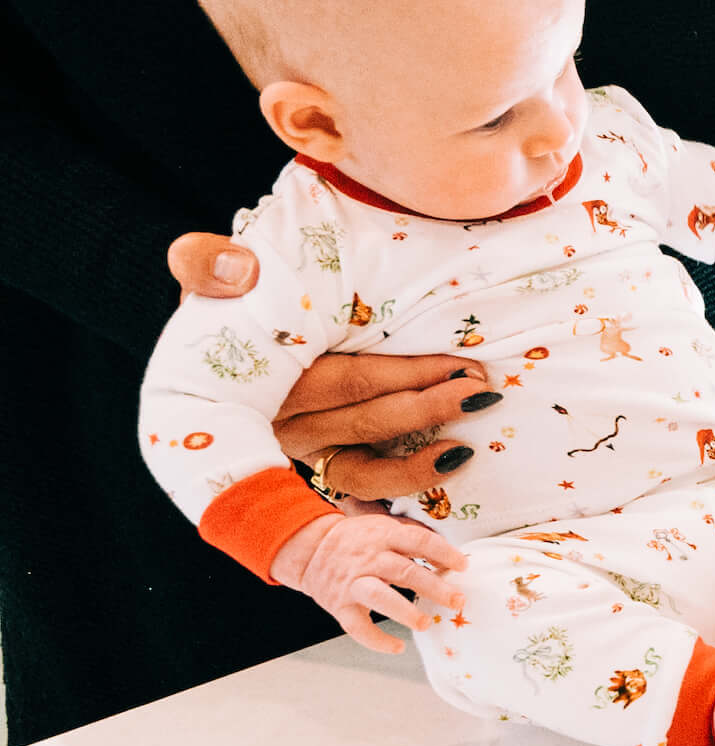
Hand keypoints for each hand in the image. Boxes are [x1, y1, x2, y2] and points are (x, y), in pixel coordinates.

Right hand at [172, 230, 495, 502]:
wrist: (212, 347)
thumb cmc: (230, 302)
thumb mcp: (204, 272)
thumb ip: (202, 261)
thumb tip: (239, 269)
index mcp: (255, 365)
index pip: (341, 375)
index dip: (405, 372)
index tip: (461, 362)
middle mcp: (274, 413)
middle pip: (361, 409)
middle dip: (429, 396)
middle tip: (481, 382)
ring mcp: (295, 443)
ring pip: (365, 450)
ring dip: (425, 433)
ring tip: (476, 408)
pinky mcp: (315, 464)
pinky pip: (361, 484)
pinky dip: (406, 479)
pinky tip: (451, 461)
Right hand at [271, 510, 469, 654]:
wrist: (310, 548)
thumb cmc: (357, 540)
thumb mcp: (384, 527)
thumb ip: (414, 538)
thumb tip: (451, 557)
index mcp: (383, 535)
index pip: (418, 540)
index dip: (443, 552)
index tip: (463, 565)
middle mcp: (368, 559)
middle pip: (404, 571)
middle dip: (434, 587)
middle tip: (458, 601)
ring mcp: (352, 582)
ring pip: (380, 597)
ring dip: (405, 612)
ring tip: (426, 624)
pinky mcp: (340, 604)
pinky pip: (357, 626)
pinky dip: (376, 640)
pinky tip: (397, 647)